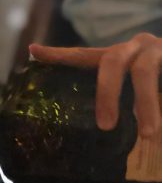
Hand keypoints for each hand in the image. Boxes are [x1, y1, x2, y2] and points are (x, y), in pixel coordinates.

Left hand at [29, 33, 161, 138]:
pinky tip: (159, 130)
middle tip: (105, 125)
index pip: (83, 55)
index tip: (33, 51)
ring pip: (145, 73)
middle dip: (108, 93)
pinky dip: (160, 105)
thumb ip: (116, 98)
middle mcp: (136, 47)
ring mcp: (159, 50)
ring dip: (147, 105)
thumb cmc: (160, 81)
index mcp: (119, 55)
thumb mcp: (136, 85)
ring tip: (149, 134)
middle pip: (112, 62)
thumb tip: (102, 129)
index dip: (59, 54)